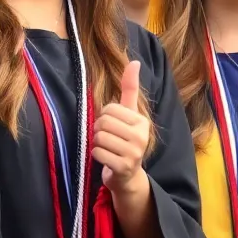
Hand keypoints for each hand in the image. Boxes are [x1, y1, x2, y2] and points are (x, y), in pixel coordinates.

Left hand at [92, 60, 150, 195]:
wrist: (128, 176)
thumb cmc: (126, 140)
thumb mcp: (129, 114)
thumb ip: (130, 88)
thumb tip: (134, 62)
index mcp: (142, 121)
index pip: (109, 109)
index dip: (105, 117)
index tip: (113, 127)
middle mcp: (141, 136)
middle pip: (102, 123)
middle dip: (98, 130)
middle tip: (107, 139)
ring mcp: (133, 153)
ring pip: (98, 138)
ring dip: (96, 143)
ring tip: (107, 148)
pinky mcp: (123, 167)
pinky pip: (97, 153)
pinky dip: (95, 155)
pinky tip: (105, 158)